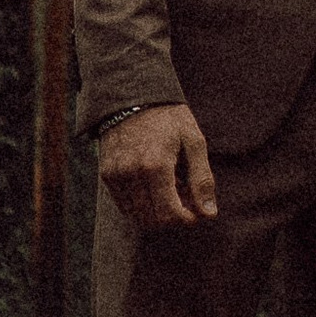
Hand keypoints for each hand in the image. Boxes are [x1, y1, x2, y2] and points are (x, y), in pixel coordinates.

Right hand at [98, 100, 219, 229]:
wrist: (133, 96)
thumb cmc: (169, 118)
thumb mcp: (193, 142)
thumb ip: (202, 179)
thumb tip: (209, 214)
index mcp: (156, 166)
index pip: (169, 214)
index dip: (186, 220)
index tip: (196, 211)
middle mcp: (132, 174)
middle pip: (152, 221)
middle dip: (172, 217)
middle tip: (184, 199)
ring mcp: (116, 175)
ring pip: (136, 216)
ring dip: (156, 212)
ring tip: (169, 189)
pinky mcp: (107, 175)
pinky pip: (124, 205)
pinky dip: (140, 204)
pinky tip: (153, 186)